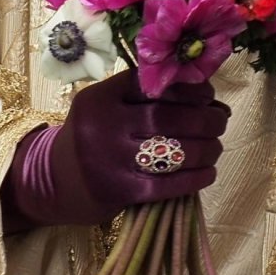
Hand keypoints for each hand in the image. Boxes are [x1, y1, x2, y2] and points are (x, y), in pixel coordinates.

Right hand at [0, 70, 228, 230]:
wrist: (54, 180)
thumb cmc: (93, 137)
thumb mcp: (106, 106)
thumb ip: (143, 97)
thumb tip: (205, 96)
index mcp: (101, 96)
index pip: (150, 83)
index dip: (185, 87)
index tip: (208, 93)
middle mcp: (103, 124)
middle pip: (166, 117)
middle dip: (204, 118)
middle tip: (221, 120)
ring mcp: (110, 160)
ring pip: (170, 150)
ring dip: (205, 148)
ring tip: (217, 146)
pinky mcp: (118, 192)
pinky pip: (165, 185)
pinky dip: (193, 178)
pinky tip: (208, 173)